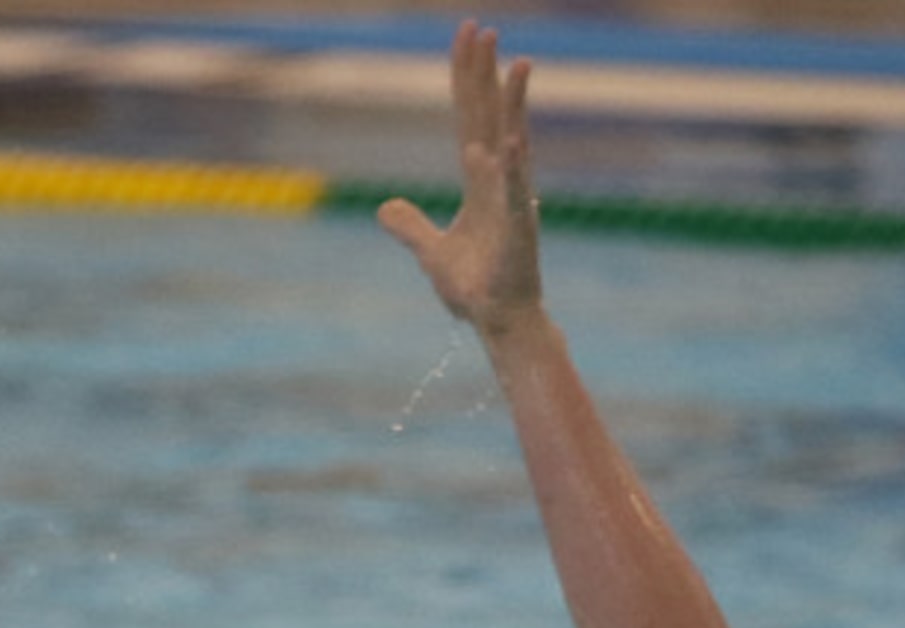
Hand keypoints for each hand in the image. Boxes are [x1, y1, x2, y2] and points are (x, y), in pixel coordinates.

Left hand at [376, 21, 542, 337]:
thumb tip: (384, 207)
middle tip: (481, 28)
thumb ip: (409, 226)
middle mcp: (499, 180)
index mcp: (480, 181)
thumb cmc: (475, 288)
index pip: (469, 117)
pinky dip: (512, 170)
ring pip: (511, 143)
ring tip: (515, 64)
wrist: (499, 322)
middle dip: (484, 73)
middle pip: (488, 115)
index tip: (466, 38)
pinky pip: (515, 195)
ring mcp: (512, 201)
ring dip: (513, 105)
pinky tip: (510, 143)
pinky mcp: (519, 230)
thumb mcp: (431, 253)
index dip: (465, 78)